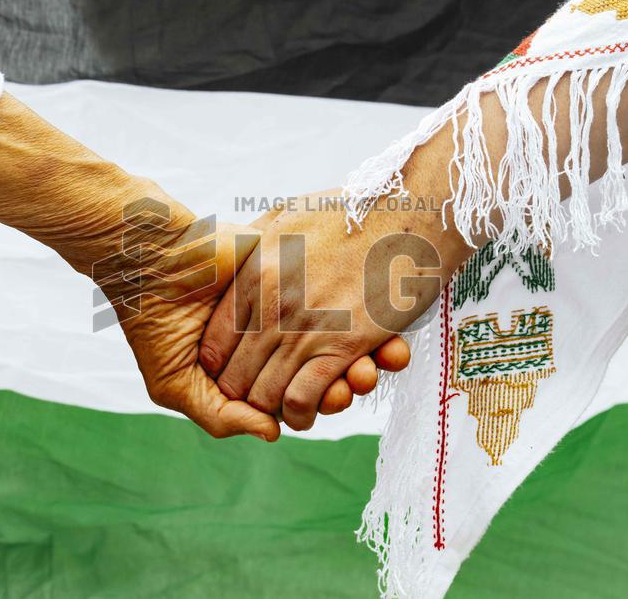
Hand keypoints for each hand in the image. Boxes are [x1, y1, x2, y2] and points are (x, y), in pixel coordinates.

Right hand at [0, 93, 408, 439]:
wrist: (146, 261)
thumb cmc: (154, 322)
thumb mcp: (174, 383)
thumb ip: (219, 415)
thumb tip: (273, 433)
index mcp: (250, 367)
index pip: (298, 391)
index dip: (322, 398)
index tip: (339, 397)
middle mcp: (273, 338)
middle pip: (325, 366)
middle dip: (348, 377)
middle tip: (359, 380)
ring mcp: (286, 304)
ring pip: (337, 333)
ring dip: (360, 348)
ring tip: (369, 357)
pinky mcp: (292, 270)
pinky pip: (334, 292)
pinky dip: (356, 308)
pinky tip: (375, 319)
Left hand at [199, 188, 469, 430]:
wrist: (413, 213)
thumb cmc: (353, 213)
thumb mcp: (286, 217)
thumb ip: (254, 244)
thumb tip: (233, 256)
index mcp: (255, 273)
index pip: (214, 343)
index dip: (218, 367)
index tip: (232, 374)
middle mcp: (273, 303)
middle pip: (234, 374)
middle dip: (241, 394)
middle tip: (253, 400)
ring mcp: (307, 326)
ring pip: (265, 393)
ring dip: (270, 409)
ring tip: (278, 411)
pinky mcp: (344, 344)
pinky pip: (302, 398)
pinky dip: (299, 414)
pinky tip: (304, 413)